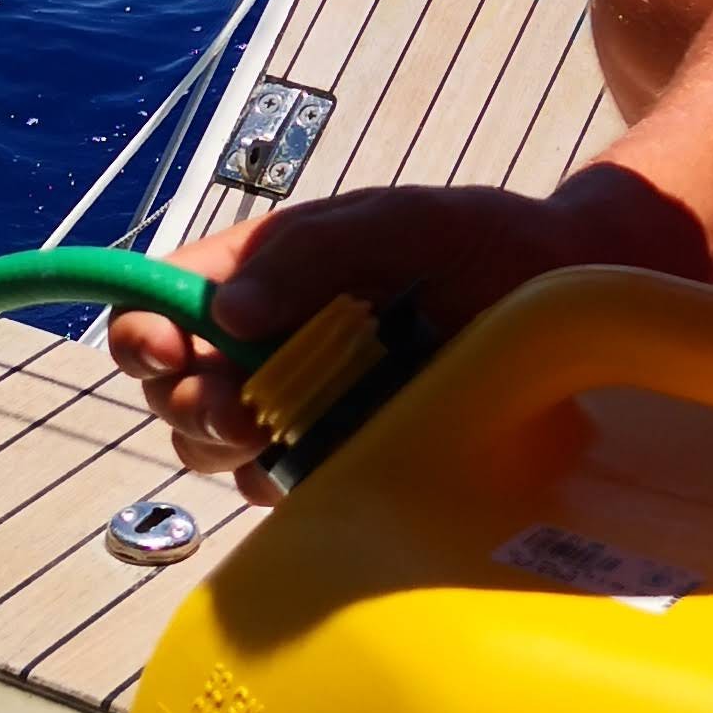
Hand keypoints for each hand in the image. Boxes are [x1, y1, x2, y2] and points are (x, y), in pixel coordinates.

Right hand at [108, 168, 701, 495]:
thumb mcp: (398, 223)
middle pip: (172, 388)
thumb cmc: (484, 242)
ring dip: (224, 446)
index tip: (161, 346)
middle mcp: (266, 344)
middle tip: (233, 407)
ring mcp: (301, 408)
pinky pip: (281, 489)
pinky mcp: (341, 461)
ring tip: (269, 432)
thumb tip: (226, 309)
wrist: (570, 298)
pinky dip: (284, 483)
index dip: (142, 329)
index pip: (161, 303)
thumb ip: (308, 251)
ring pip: (213, 449)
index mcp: (262, 275)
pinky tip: (324, 461)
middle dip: (184, 401)